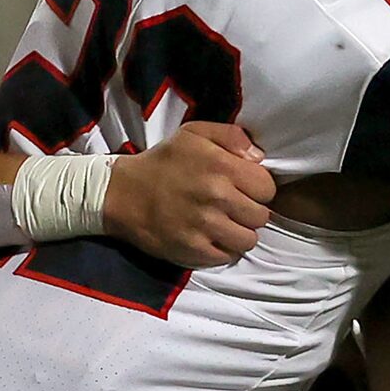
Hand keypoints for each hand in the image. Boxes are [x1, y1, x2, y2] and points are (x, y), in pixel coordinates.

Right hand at [106, 121, 273, 267]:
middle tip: (233, 208)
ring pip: (248, 240)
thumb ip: (231, 136)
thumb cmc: (162, 162)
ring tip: (225, 225)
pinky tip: (211, 237)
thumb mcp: (193, 134)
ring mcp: (205, 226)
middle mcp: (217, 197)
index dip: (259, 189)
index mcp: (221, 166)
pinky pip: (227, 256)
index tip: (244, 189)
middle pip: (261, 216)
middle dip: (251, 212)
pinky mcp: (193, 249)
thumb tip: (259, 156)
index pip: (267, 188)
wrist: (122, 193)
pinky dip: (223, 249)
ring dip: (240, 233)